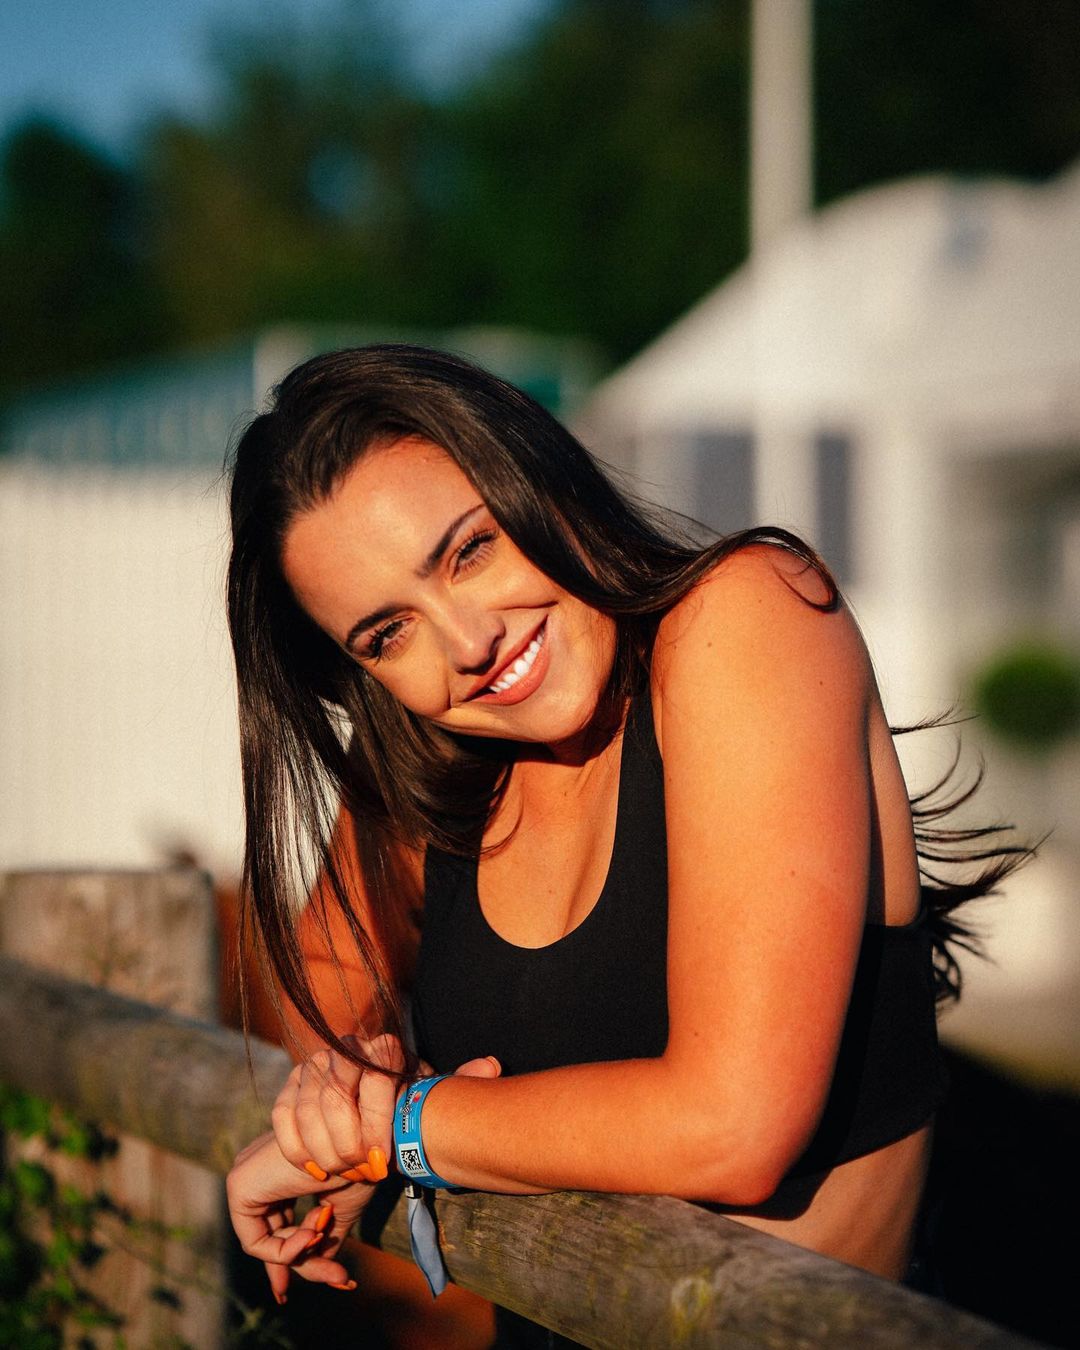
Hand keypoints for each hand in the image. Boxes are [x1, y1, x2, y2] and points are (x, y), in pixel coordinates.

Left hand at [226, 1130, 365, 1300]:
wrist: (358, 1143)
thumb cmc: (355, 1167)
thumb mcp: (341, 1207)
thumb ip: (326, 1238)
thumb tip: (327, 1273)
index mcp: (278, 1170)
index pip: (274, 1224)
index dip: (289, 1256)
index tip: (300, 1287)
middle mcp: (257, 1171)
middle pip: (270, 1236)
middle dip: (303, 1262)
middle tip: (342, 1279)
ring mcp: (244, 1177)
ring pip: (264, 1243)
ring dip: (303, 1252)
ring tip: (328, 1233)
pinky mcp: (239, 1187)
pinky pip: (254, 1242)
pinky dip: (284, 1250)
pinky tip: (313, 1234)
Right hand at [270, 1032, 406, 1184]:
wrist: (381, 1115)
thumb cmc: (403, 1116)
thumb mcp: (415, 1115)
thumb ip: (411, 1119)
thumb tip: (402, 1140)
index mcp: (385, 1049)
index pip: (375, 1080)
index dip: (375, 1126)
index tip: (379, 1162)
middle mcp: (347, 1048)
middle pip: (336, 1096)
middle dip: (346, 1144)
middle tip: (360, 1171)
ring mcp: (317, 1063)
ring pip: (308, 1110)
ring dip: (324, 1152)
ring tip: (344, 1173)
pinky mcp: (293, 1081)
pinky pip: (283, 1116)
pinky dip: (297, 1150)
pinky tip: (317, 1170)